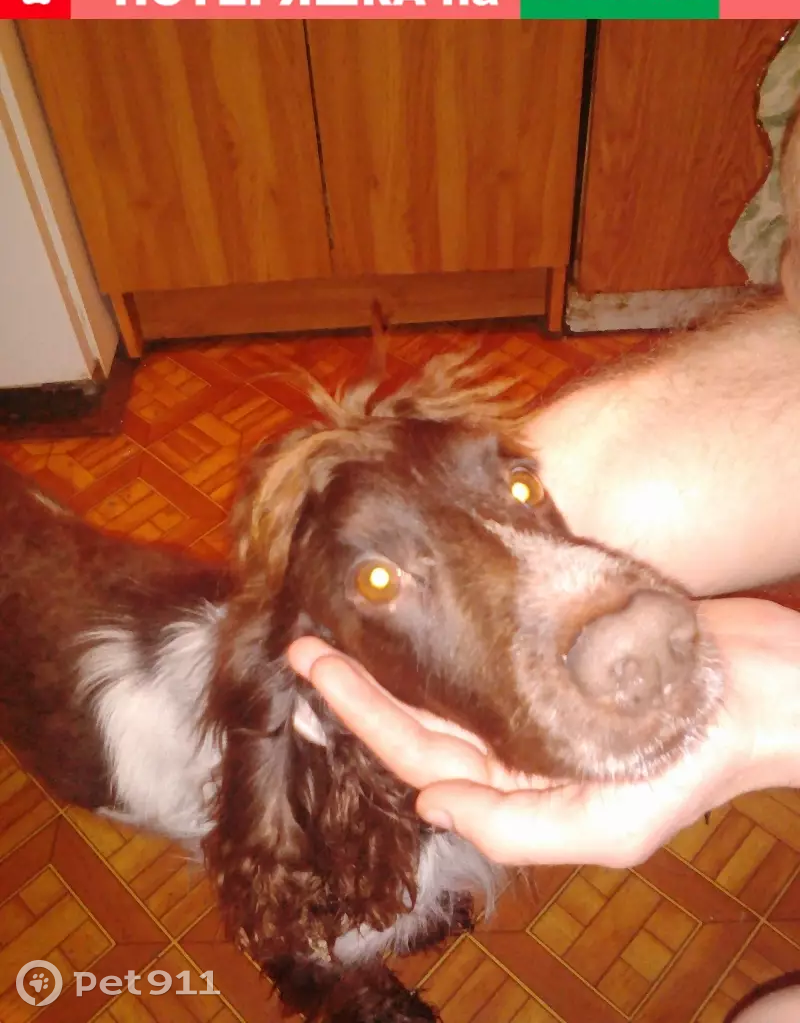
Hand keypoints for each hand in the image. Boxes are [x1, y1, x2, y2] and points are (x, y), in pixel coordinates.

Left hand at [287, 598, 799, 866]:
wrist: (761, 686)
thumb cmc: (692, 763)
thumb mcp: (609, 827)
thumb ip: (515, 827)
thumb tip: (426, 804)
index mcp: (518, 788)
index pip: (421, 755)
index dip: (361, 718)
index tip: (311, 676)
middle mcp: (512, 742)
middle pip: (418, 714)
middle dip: (357, 685)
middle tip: (302, 643)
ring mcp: (528, 690)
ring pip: (442, 678)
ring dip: (392, 655)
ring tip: (339, 624)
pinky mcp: (548, 644)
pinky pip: (480, 640)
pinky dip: (445, 628)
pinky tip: (416, 605)